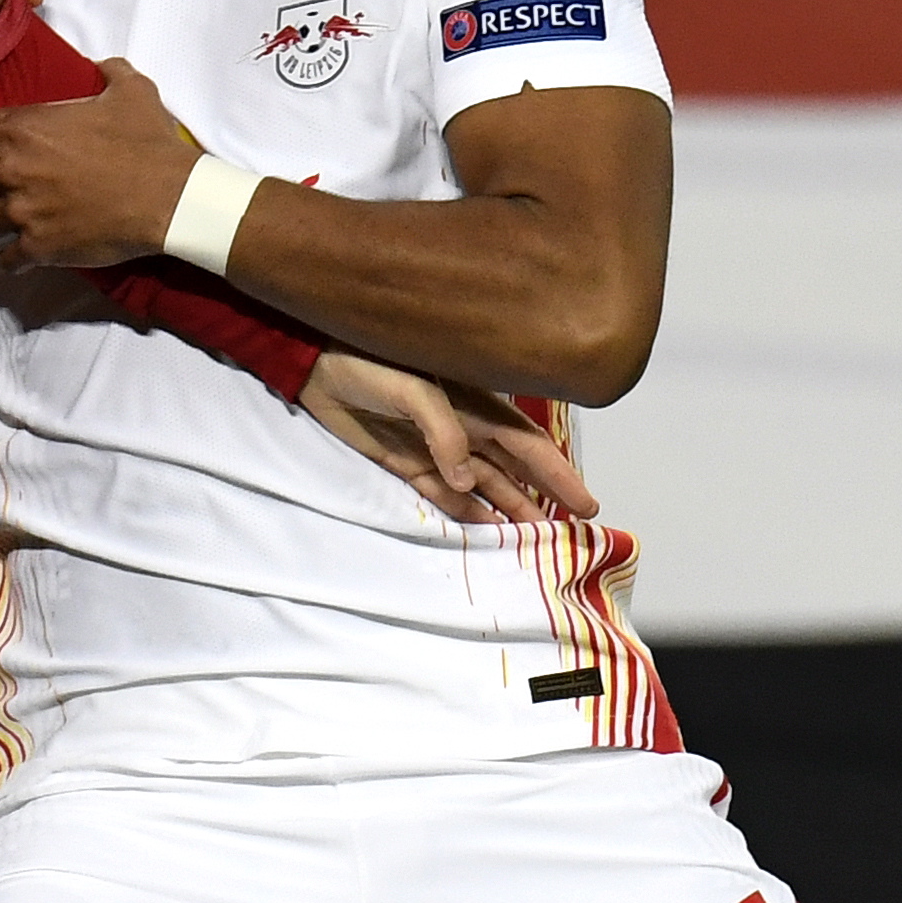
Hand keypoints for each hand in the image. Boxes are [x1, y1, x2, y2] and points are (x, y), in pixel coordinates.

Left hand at [0, 57, 193, 264]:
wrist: (169, 198)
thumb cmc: (146, 141)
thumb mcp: (127, 90)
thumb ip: (105, 73)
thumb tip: (103, 65)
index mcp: (20, 129)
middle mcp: (10, 171)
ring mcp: (21, 212)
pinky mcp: (40, 245)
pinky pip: (10, 254)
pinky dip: (10, 253)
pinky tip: (13, 253)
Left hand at [298, 350, 596, 524]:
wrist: (316, 367)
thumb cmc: (369, 361)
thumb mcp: (413, 389)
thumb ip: (444, 432)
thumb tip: (467, 481)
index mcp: (477, 404)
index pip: (529, 445)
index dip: (559, 474)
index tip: (585, 503)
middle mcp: (464, 429)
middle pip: (513, 470)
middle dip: (541, 499)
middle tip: (567, 531)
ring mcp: (436, 449)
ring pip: (483, 486)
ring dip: (506, 510)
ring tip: (533, 541)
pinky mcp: (405, 463)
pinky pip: (443, 494)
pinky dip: (465, 512)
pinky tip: (486, 531)